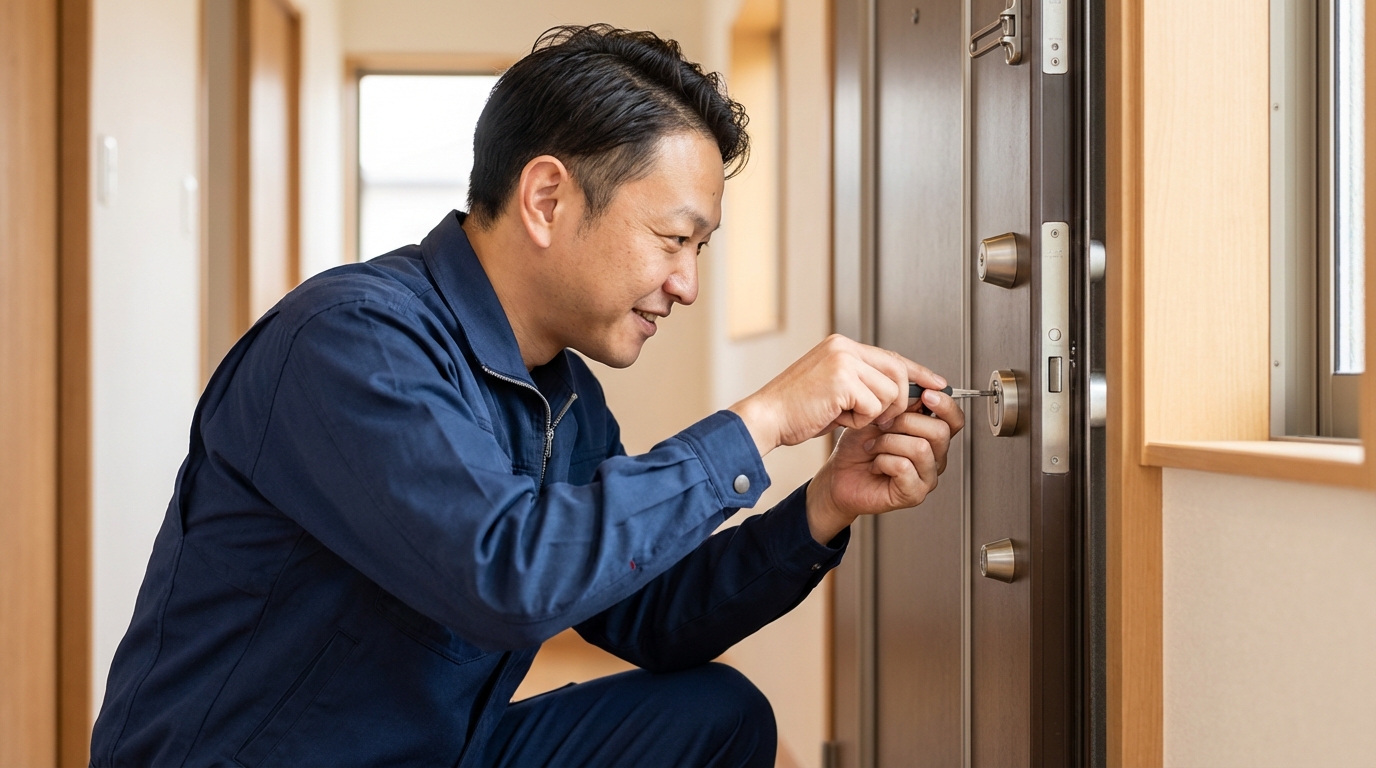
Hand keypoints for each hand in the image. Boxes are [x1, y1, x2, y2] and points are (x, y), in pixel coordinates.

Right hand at [728, 334, 947, 456]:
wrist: (765, 419)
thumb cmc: (794, 411)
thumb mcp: (834, 391)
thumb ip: (863, 384)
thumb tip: (900, 393)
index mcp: (841, 346)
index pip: (891, 356)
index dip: (917, 371)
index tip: (937, 384)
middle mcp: (843, 348)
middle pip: (898, 372)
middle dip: (896, 402)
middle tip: (878, 418)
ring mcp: (842, 361)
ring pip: (888, 392)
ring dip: (872, 414)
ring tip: (845, 416)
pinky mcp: (842, 379)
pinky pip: (873, 406)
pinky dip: (858, 421)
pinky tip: (837, 418)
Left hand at [804, 386, 964, 542]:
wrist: (838, 476)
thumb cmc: (858, 446)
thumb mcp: (879, 413)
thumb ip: (904, 400)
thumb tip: (924, 388)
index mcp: (931, 436)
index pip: (955, 419)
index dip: (945, 404)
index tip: (925, 394)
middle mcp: (935, 457)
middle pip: (941, 431)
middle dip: (906, 421)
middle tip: (882, 424)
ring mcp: (927, 477)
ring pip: (921, 447)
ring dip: (889, 442)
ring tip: (873, 446)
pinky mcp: (914, 493)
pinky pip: (904, 467)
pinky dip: (883, 461)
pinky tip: (875, 465)